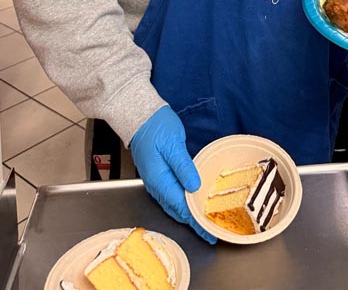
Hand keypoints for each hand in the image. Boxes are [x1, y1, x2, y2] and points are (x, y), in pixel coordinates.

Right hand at [130, 105, 215, 243]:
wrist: (138, 115)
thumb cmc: (156, 126)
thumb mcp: (173, 144)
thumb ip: (183, 167)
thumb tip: (194, 187)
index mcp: (160, 180)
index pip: (181, 207)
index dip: (195, 220)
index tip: (208, 231)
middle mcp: (156, 185)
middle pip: (176, 209)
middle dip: (192, 221)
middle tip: (209, 229)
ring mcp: (155, 180)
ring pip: (172, 203)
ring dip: (187, 212)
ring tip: (202, 218)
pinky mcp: (157, 174)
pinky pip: (170, 194)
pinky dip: (181, 201)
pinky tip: (190, 200)